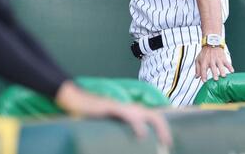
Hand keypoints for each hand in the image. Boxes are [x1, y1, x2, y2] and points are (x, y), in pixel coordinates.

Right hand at [55, 81, 171, 146]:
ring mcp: (120, 107)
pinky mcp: (111, 107)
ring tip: (163, 141)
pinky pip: (128, 115)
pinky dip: (137, 124)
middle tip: (168, 144)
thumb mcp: (109, 125)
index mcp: (129, 111)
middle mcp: (128, 107)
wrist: (75, 101)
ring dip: (157, 127)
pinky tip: (142, 134)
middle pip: (154, 114)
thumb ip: (119, 131)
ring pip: (145, 113)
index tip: (167, 143)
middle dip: (164, 128)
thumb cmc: (91, 115)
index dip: (162, 128)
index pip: (152, 116)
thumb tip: (127, 144)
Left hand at [195, 46, 233, 81]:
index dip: (203, 75)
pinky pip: (227, 63)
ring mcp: (217, 59)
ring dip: (222, 71)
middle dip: (214, 73)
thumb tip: (196, 77)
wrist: (211, 44)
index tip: (205, 81)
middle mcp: (211, 60)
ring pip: (220, 65)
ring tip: (223, 76)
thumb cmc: (204, 53)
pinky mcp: (223, 58)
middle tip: (216, 79)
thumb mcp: (198, 60)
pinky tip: (232, 71)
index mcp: (204, 61)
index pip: (203, 69)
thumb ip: (197, 69)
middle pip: (213, 67)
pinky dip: (230, 67)